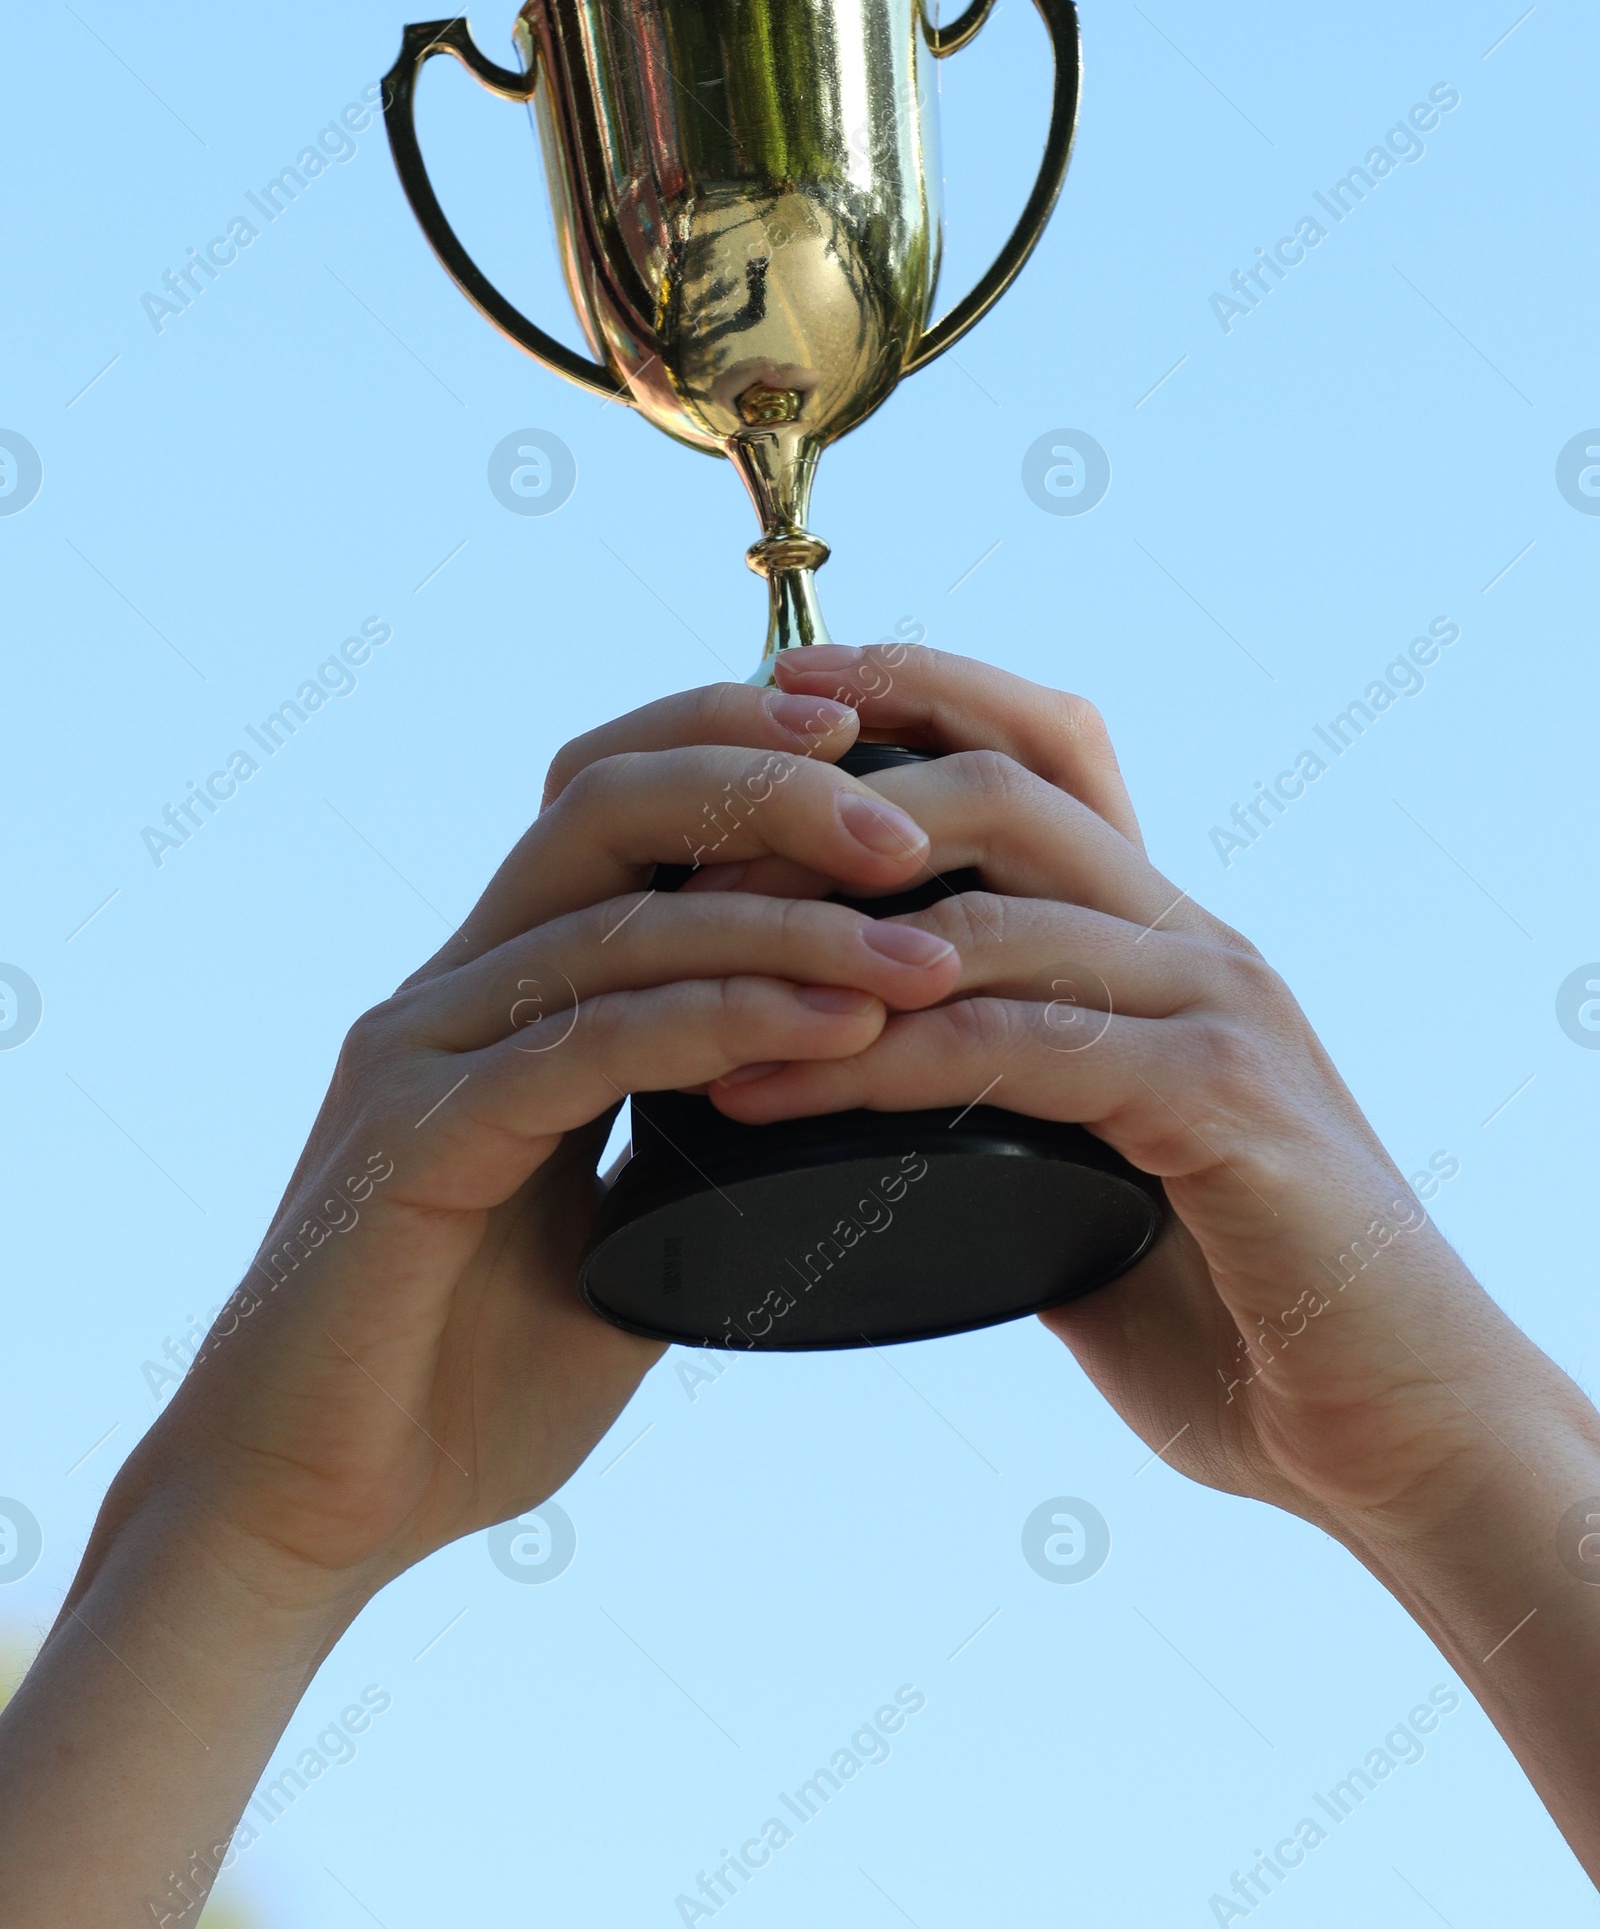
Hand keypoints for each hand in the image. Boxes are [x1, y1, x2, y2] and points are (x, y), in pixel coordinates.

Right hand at [106, 682, 970, 1601]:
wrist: (303, 1514)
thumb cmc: (460, 1385)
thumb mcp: (618, 1238)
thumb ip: (690, 1148)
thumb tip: (830, 1099)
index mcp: (499, 994)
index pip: (615, 807)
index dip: (737, 752)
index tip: (881, 758)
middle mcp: (453, 990)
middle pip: (607, 804)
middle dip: (769, 789)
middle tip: (913, 832)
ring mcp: (423, 1050)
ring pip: (613, 919)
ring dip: (786, 922)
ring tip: (923, 954)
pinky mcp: (415, 1135)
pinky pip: (591, 1042)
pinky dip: (726, 1020)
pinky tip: (837, 1028)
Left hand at [694, 643, 1588, 1559]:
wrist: (1402, 1425)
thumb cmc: (1239, 1303)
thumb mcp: (1108, 1163)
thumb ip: (1020, 1099)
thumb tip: (881, 1085)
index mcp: (1167, 938)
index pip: (1048, 747)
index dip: (918, 689)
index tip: (781, 687)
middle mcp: (1196, 946)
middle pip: (1008, 788)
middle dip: (839, 799)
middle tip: (695, 850)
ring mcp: (1217, 1013)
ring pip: (1000, 915)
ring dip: (826, 941)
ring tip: (688, 981)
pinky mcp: (1222, 1105)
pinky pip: (1021, 1052)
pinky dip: (880, 1064)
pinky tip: (769, 1093)